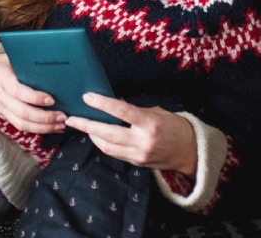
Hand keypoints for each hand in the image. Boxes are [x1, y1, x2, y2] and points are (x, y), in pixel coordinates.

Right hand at [0, 54, 65, 134]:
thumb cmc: (3, 63)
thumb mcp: (12, 58)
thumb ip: (28, 64)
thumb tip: (53, 69)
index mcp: (1, 77)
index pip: (17, 91)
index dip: (35, 98)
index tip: (52, 100)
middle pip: (21, 112)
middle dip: (44, 117)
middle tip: (62, 116)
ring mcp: (0, 108)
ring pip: (21, 124)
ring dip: (43, 127)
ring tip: (60, 125)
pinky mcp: (3, 116)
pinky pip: (20, 126)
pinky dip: (37, 129)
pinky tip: (51, 127)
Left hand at [65, 93, 197, 174]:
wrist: (189, 151)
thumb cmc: (174, 126)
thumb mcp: (155, 112)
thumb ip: (133, 110)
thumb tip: (114, 102)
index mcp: (149, 123)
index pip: (122, 112)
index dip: (102, 104)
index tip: (87, 97)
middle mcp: (142, 141)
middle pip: (108, 133)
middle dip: (86, 125)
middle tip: (71, 118)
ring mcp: (138, 154)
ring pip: (107, 146)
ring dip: (91, 135)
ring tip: (81, 125)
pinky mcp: (136, 163)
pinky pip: (114, 153)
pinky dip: (102, 143)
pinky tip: (96, 135)